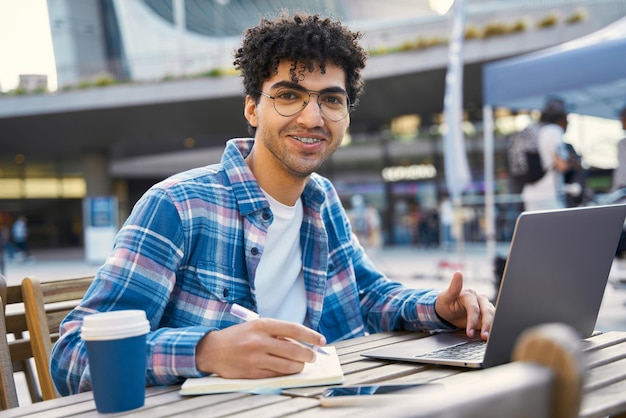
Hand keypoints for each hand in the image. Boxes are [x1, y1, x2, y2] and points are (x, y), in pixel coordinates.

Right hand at [195, 318, 326, 378]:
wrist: (213, 350)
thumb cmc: (238, 337)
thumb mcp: (256, 327)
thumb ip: (277, 333)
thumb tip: (302, 342)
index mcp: (262, 325)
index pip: (294, 329)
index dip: (311, 336)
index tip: (321, 340)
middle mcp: (260, 341)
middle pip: (294, 350)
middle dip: (309, 354)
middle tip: (313, 356)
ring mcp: (256, 358)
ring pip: (288, 366)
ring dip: (299, 366)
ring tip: (301, 364)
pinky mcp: (253, 373)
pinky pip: (277, 375)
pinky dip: (285, 373)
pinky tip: (287, 369)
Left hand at [435, 271, 493, 340]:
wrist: (447, 311)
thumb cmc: (445, 304)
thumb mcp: (445, 297)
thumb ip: (453, 287)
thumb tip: (458, 273)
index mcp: (469, 294)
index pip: (473, 308)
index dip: (472, 320)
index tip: (469, 332)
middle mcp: (479, 299)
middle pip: (487, 311)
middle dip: (486, 325)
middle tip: (484, 337)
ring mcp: (485, 307)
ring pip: (493, 316)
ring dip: (492, 327)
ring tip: (487, 338)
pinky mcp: (487, 315)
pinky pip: (494, 321)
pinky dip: (494, 328)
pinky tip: (492, 336)